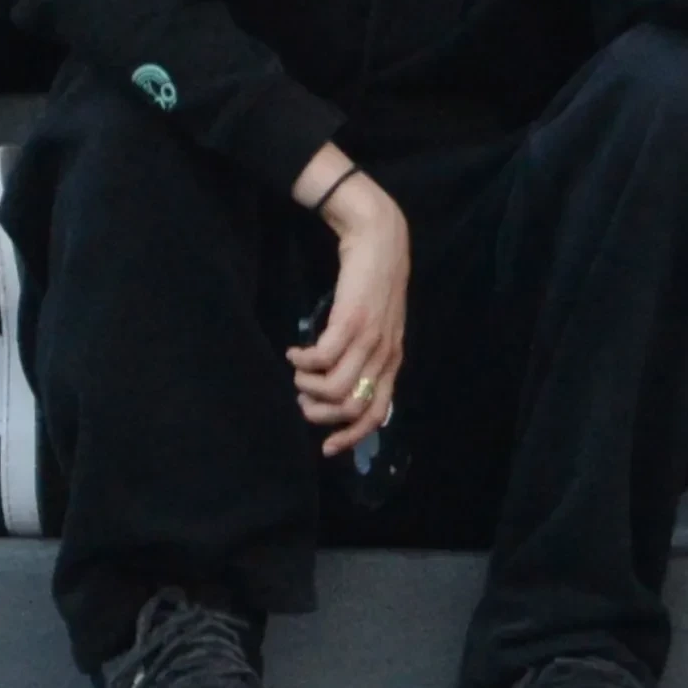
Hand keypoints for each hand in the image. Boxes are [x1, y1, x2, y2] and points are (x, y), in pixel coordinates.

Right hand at [286, 173, 409, 457]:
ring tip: (297, 371)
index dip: (351, 437)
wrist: (379, 239)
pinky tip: (294, 350)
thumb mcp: (377, 325)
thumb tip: (341, 388)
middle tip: (302, 401)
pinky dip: (302, 361)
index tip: (325, 448)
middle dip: (321, 414)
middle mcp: (384, 356)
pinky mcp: (350, 321)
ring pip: (334, 388)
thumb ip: (366, 355)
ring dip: (307, 386)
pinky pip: (322, 358)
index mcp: (392, 361)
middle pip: (352, 408)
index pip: (377, 415)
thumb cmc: (373, 282)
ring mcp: (369, 339)